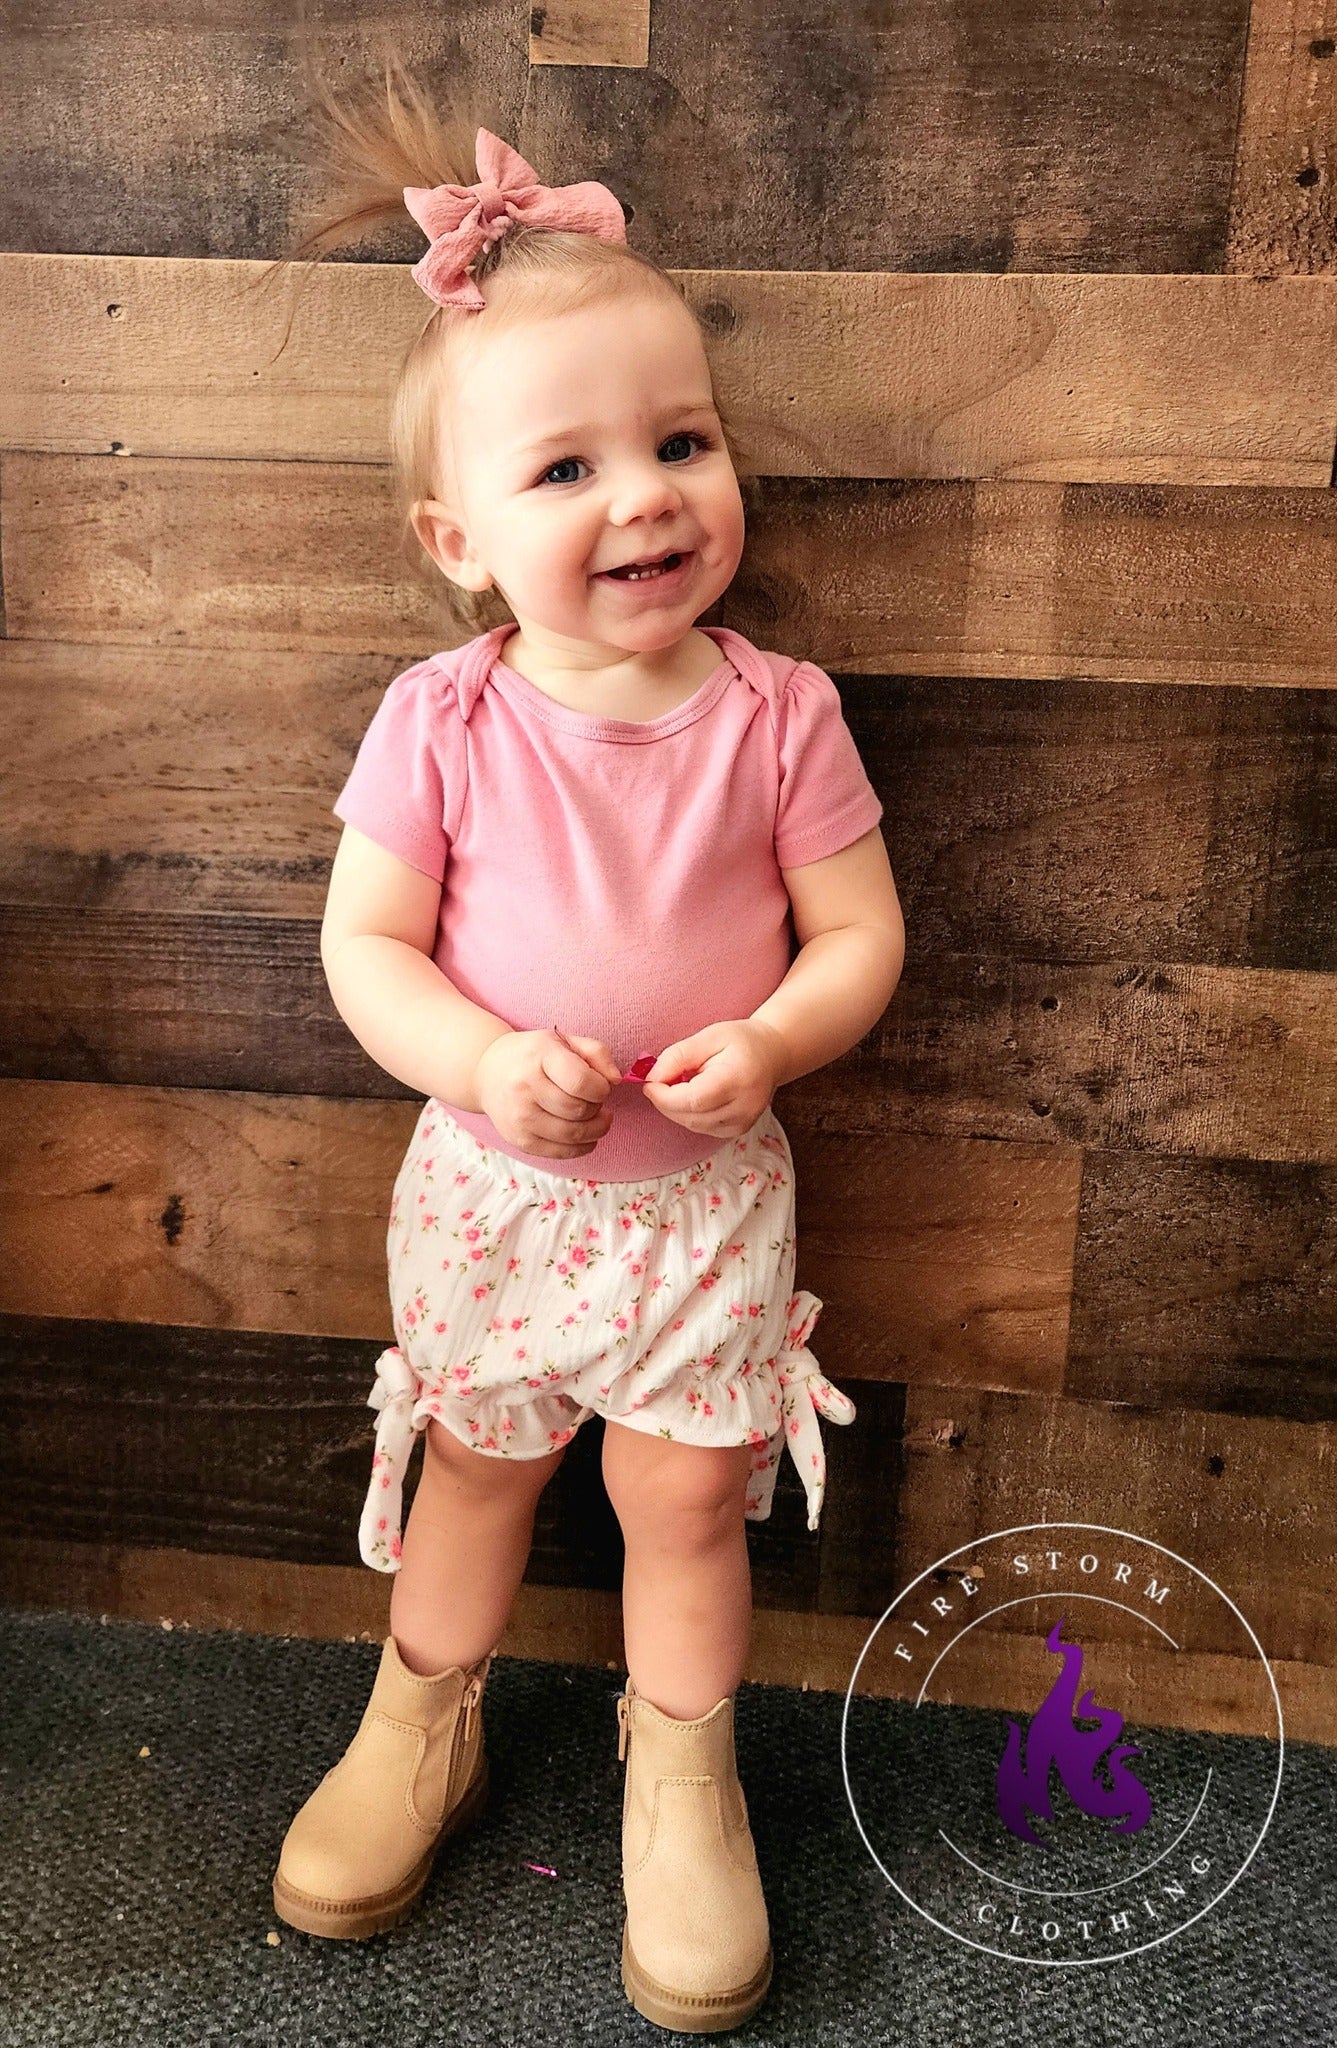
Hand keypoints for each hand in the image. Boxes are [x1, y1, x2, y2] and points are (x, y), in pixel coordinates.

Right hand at [474, 1029, 621, 1159]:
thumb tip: (616, 1080)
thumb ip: (597, 1053)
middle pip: (580, 1110)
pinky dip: (582, 1146)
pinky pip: (562, 1152)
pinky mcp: (519, 1140)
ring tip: (594, 1117)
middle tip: (594, 1100)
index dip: (601, 1088)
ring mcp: (519, 1118)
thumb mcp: (564, 1041)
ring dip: (595, 1129)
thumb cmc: (533, 1055)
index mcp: (539, 1057)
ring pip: (574, 1134)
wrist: (487, 1072)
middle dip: (597, 1107)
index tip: (599, 1086)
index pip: (581, 1082)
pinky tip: (583, 1133)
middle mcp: (524, 1088)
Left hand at [640, 1020, 787, 1141]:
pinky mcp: (738, 1130)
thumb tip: (651, 1077)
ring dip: (675, 1109)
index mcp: (739, 1079)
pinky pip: (702, 1128)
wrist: (773, 1054)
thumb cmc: (741, 1041)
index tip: (649, 1083)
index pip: (693, 1100)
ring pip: (693, 1125)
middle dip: (665, 1102)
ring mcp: (743, 1122)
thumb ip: (678, 1056)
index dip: (664, 1096)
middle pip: (690, 1116)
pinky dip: (689, 1114)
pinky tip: (694, 1095)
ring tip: (680, 1084)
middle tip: (659, 1081)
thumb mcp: (709, 1036)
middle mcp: (745, 1107)